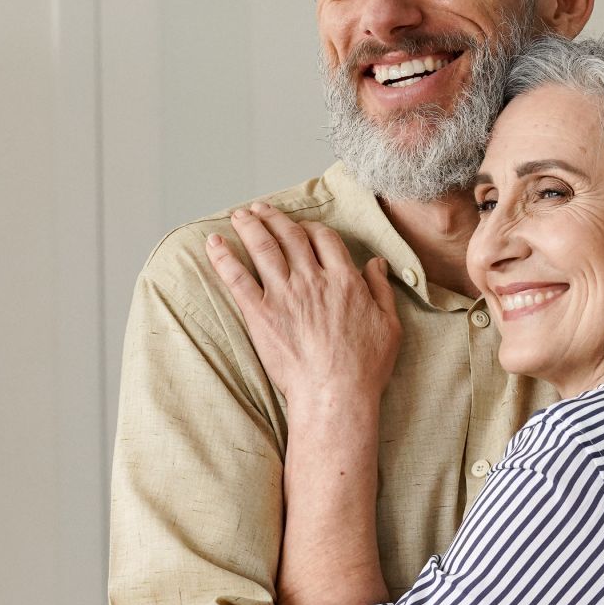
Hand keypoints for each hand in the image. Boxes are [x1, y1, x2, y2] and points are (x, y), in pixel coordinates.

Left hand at [205, 203, 399, 411]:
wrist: (335, 395)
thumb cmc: (365, 367)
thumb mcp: (390, 325)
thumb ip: (381, 289)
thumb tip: (376, 263)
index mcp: (344, 280)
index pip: (324, 238)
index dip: (311, 228)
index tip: (302, 227)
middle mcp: (313, 280)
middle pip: (290, 236)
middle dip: (274, 218)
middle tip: (261, 209)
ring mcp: (284, 296)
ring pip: (263, 248)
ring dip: (249, 226)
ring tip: (239, 215)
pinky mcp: (261, 314)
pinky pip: (237, 279)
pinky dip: (223, 258)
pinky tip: (213, 243)